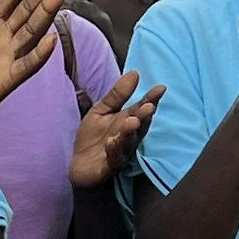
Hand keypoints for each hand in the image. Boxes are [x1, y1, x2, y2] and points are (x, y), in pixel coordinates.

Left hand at [68, 68, 162, 189]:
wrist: (78, 166)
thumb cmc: (93, 137)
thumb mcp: (101, 110)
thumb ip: (117, 94)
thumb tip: (135, 72)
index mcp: (127, 121)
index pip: (142, 108)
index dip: (151, 99)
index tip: (161, 88)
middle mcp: (129, 137)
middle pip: (140, 126)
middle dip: (144, 117)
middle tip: (149, 106)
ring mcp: (121, 152)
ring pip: (129, 143)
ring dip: (130, 132)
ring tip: (131, 121)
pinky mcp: (109, 166)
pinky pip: (114, 159)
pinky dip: (113, 150)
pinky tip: (111, 142)